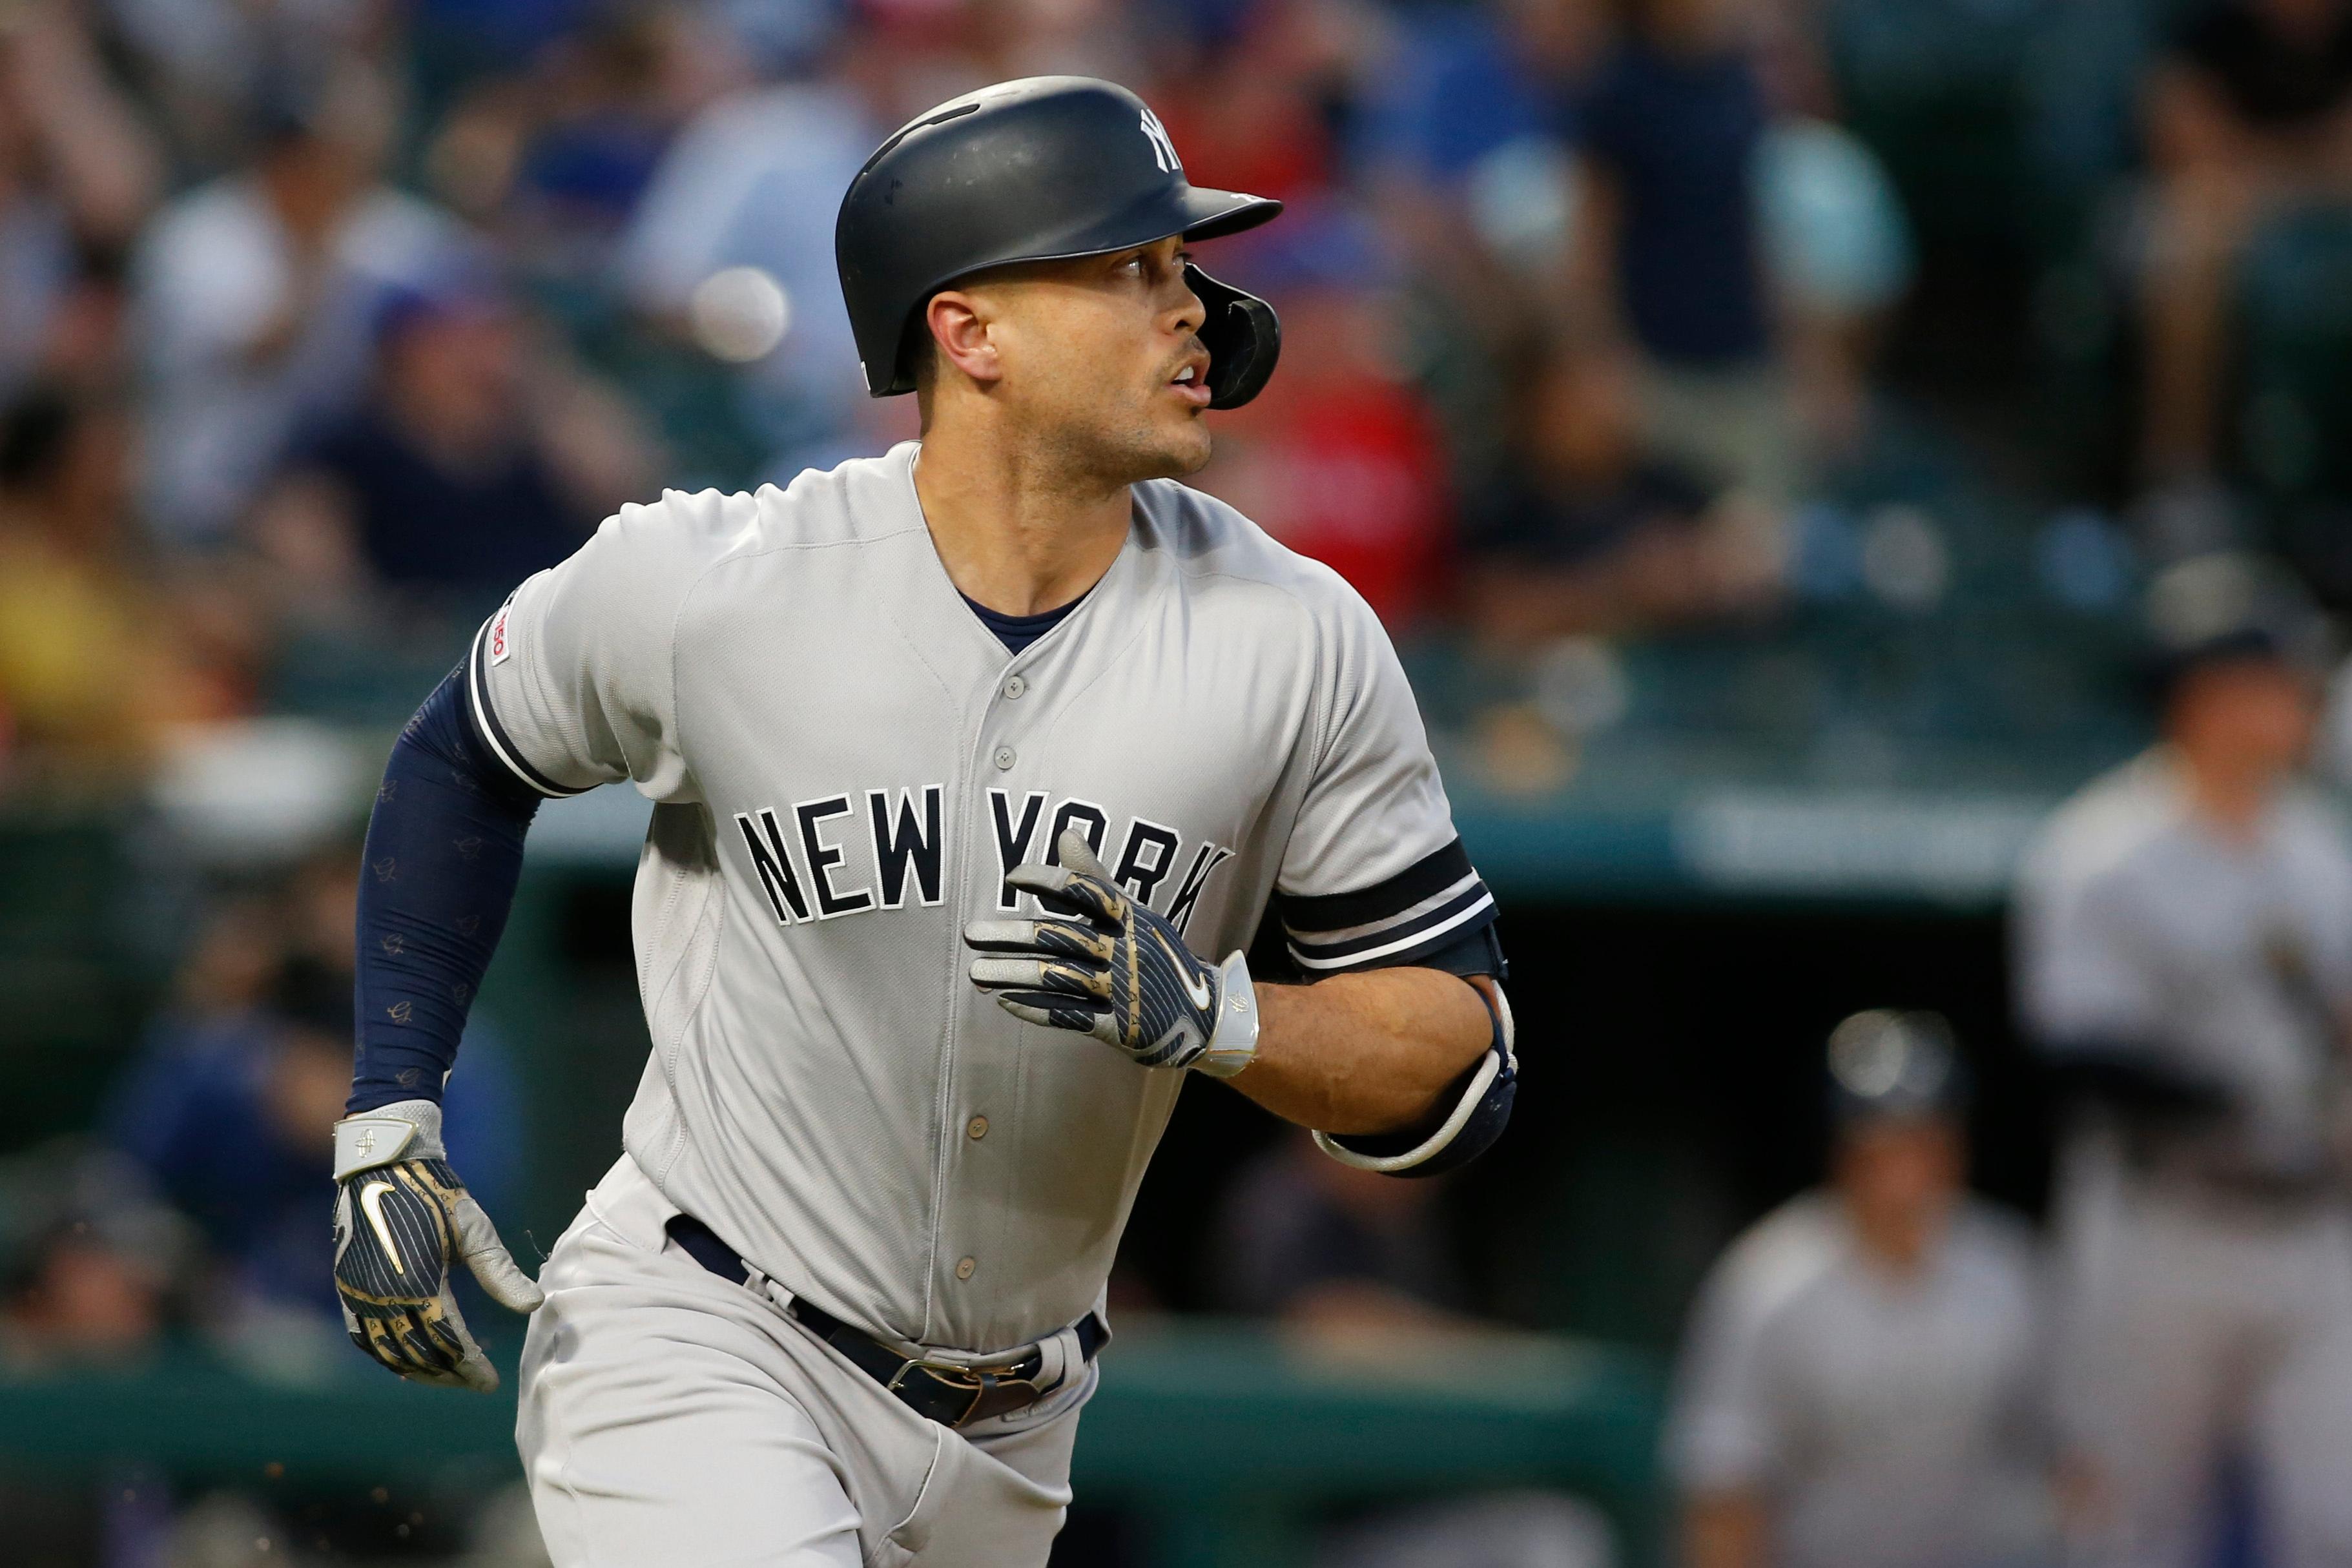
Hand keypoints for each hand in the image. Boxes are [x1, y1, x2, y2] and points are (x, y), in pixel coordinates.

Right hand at [331, 1100, 542, 1390]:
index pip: (448, 1343)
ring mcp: (359, 1296)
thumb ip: (501, 1272)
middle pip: (419, 1355)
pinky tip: (407, 1363)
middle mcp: (383, 1298)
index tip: (491, 1382)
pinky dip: (387, 1357)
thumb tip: (535, 1305)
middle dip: (449, 1375)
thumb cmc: (436, 1195)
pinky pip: (363, 1339)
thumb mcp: (474, 1230)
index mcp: (418, 1284)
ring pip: (389, 1354)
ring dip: (419, 1371)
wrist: (382, 1167)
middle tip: (475, 1382)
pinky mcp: (347, 1289)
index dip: (471, 1367)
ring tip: (448, 1377)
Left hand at [966, 830, 1259, 1075]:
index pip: (1087, 891)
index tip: (1011, 877)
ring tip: (976, 972)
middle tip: (970, 932)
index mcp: (1133, 918)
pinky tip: (1004, 1001)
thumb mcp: (1136, 914)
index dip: (1048, 881)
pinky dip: (1035, 1009)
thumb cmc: (1157, 956)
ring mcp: (1123, 989)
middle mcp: (1127, 950)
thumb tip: (1065, 833)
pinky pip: (1069, 1016)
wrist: (1203, 1017)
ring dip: (1013, 974)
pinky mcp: (1119, 1025)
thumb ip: (1097, 880)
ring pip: (1059, 977)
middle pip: (1061, 937)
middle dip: (1012, 934)